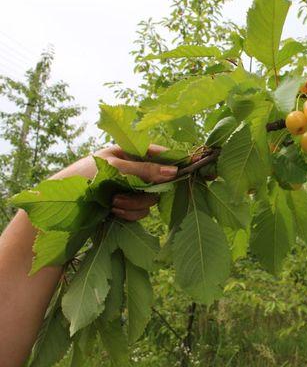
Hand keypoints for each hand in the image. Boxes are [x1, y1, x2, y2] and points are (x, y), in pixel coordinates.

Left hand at [54, 144, 178, 220]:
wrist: (55, 210)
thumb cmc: (80, 178)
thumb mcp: (113, 169)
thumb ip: (144, 171)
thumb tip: (174, 172)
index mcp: (128, 153)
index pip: (159, 154)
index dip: (176, 161)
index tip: (191, 168)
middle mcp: (132, 171)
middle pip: (159, 181)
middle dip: (145, 190)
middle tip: (128, 193)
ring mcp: (129, 190)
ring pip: (150, 199)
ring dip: (134, 204)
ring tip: (114, 204)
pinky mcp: (125, 208)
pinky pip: (141, 212)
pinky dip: (130, 214)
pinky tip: (113, 213)